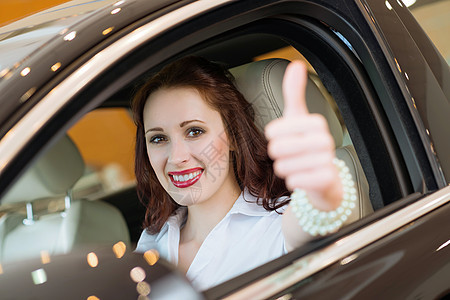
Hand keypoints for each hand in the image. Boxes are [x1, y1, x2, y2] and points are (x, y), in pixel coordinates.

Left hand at [265, 61, 341, 210]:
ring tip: (297, 166)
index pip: (272, 131)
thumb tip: (296, 64)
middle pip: (276, 149)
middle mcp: (325, 140)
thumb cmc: (307, 145)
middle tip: (290, 155)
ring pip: (282, 167)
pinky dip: (293, 182)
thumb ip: (294, 93)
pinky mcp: (326, 179)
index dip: (272, 137)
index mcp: (316, 122)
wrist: (325, 178)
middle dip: (277, 155)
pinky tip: (304, 177)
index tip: (284, 137)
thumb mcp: (298, 117)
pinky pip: (293, 181)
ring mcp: (327, 160)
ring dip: (284, 169)